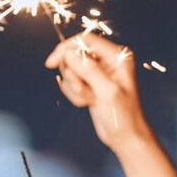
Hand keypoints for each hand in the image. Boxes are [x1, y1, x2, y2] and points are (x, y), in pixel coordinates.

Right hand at [45, 33, 152, 153]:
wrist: (125, 136)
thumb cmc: (123, 116)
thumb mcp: (107, 91)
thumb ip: (88, 70)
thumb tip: (69, 53)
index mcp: (117, 56)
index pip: (85, 40)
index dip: (66, 49)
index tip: (51, 63)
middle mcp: (108, 60)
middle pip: (74, 54)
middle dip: (74, 76)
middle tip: (85, 91)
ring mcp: (98, 72)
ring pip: (70, 69)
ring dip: (75, 88)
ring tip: (90, 99)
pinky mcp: (91, 83)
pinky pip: (71, 82)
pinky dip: (75, 94)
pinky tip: (89, 103)